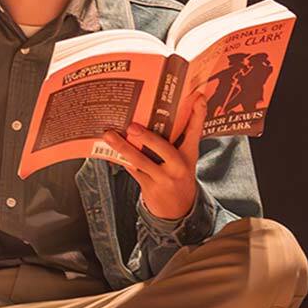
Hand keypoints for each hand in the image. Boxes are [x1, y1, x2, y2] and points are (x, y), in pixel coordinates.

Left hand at [102, 95, 207, 220]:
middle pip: (164, 149)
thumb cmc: (177, 175)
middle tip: (131, 126)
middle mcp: (179, 166)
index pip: (196, 131)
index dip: (198, 114)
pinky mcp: (150, 188)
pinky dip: (120, 160)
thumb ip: (179, 137)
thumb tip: (163, 111)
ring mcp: (164, 179)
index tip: (198, 97)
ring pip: (141, 161)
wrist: (178, 210)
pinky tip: (108, 151)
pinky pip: (132, 171)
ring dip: (123, 148)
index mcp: (190, 154)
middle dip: (147, 137)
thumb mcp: (184, 158)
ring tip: (109, 135)